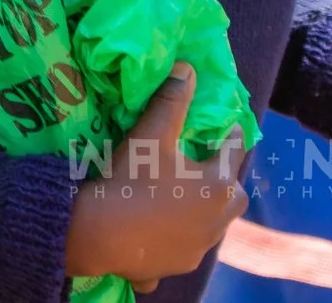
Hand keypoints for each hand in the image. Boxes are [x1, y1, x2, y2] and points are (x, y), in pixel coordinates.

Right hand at [64, 63, 248, 290]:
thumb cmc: (130, 180)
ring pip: (212, 222)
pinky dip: (177, 240)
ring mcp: (201, 246)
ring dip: (202, 209)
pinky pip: (185, 248)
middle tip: (200, 165)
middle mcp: (220, 218)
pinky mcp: (181, 264)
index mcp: (219, 184)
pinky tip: (158, 234)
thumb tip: (187, 68)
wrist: (97, 234)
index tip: (225, 124)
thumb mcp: (150, 135)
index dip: (228, 133)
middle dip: (221, 177)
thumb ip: (171, 101)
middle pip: (232, 192)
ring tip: (179, 196)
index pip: (234, 150)